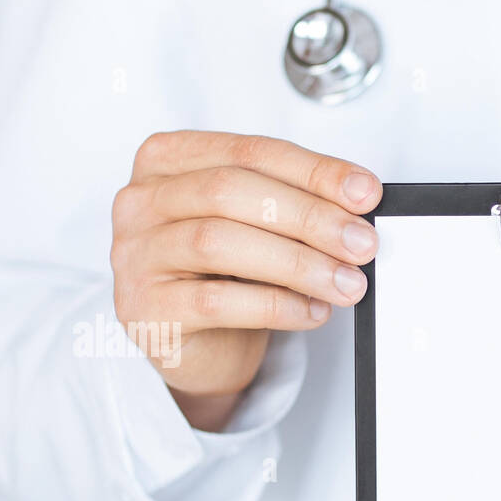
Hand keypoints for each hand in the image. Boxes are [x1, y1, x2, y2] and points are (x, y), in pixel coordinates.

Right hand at [111, 130, 381, 430]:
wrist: (198, 349)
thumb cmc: (226, 277)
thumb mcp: (258, 227)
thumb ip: (293, 205)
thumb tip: (358, 203)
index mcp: (168, 161)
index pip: (248, 151)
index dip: (313, 171)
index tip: (365, 193)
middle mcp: (142, 201)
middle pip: (230, 190)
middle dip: (308, 216)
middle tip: (361, 243)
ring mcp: (136, 255)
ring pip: (219, 242)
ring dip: (298, 263)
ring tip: (346, 282)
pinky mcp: (146, 310)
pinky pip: (216, 302)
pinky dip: (276, 306)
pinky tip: (312, 311)